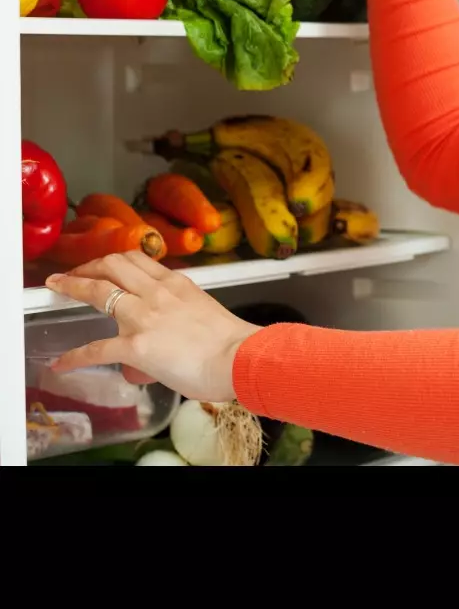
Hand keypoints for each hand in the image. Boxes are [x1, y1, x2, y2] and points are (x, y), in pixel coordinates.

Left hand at [44, 252, 259, 401]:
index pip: (137, 260)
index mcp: (176, 283)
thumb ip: (182, 308)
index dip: (112, 261)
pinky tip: (63, 362)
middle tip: (72, 276)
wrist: (238, 356)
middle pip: (113, 265)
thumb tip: (171, 325)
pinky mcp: (136, 345)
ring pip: (99, 291)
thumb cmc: (230, 340)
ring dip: (73, 288)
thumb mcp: (204, 307)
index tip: (101, 266)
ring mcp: (144, 316)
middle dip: (87, 267)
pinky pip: (96, 348)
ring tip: (57, 289)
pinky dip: (75, 356)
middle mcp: (157, 292)